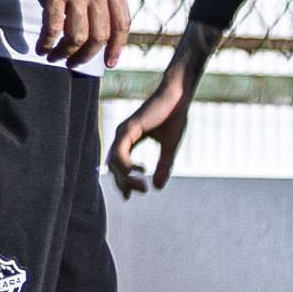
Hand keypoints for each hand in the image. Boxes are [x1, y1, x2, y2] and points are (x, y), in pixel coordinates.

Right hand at [18, 0, 129, 66]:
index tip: (110, 62)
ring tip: (54, 57)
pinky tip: (40, 47)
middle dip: (87, 56)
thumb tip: (100, 6)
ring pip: (76, 37)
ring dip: (65, 53)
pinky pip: (53, 27)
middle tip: (74, 63)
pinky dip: (47, 42)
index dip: (118, 47)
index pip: (122, 23)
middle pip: (100, 36)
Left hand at [111, 23, 220, 195]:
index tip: (134, 193)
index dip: (123, 181)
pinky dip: (126, 166)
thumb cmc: (174, 117)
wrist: (179, 97)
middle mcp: (123, 135)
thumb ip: (163, 166)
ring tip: (141, 185)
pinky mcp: (129, 128)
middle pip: (114, 166)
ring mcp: (124, 131)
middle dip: (124, 183)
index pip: (119, 164)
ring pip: (114, 162)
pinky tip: (137, 172)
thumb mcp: (169, 147)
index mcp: (130, 139)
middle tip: (141, 190)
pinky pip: (120, 152)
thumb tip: (157, 188)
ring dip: (126, 178)